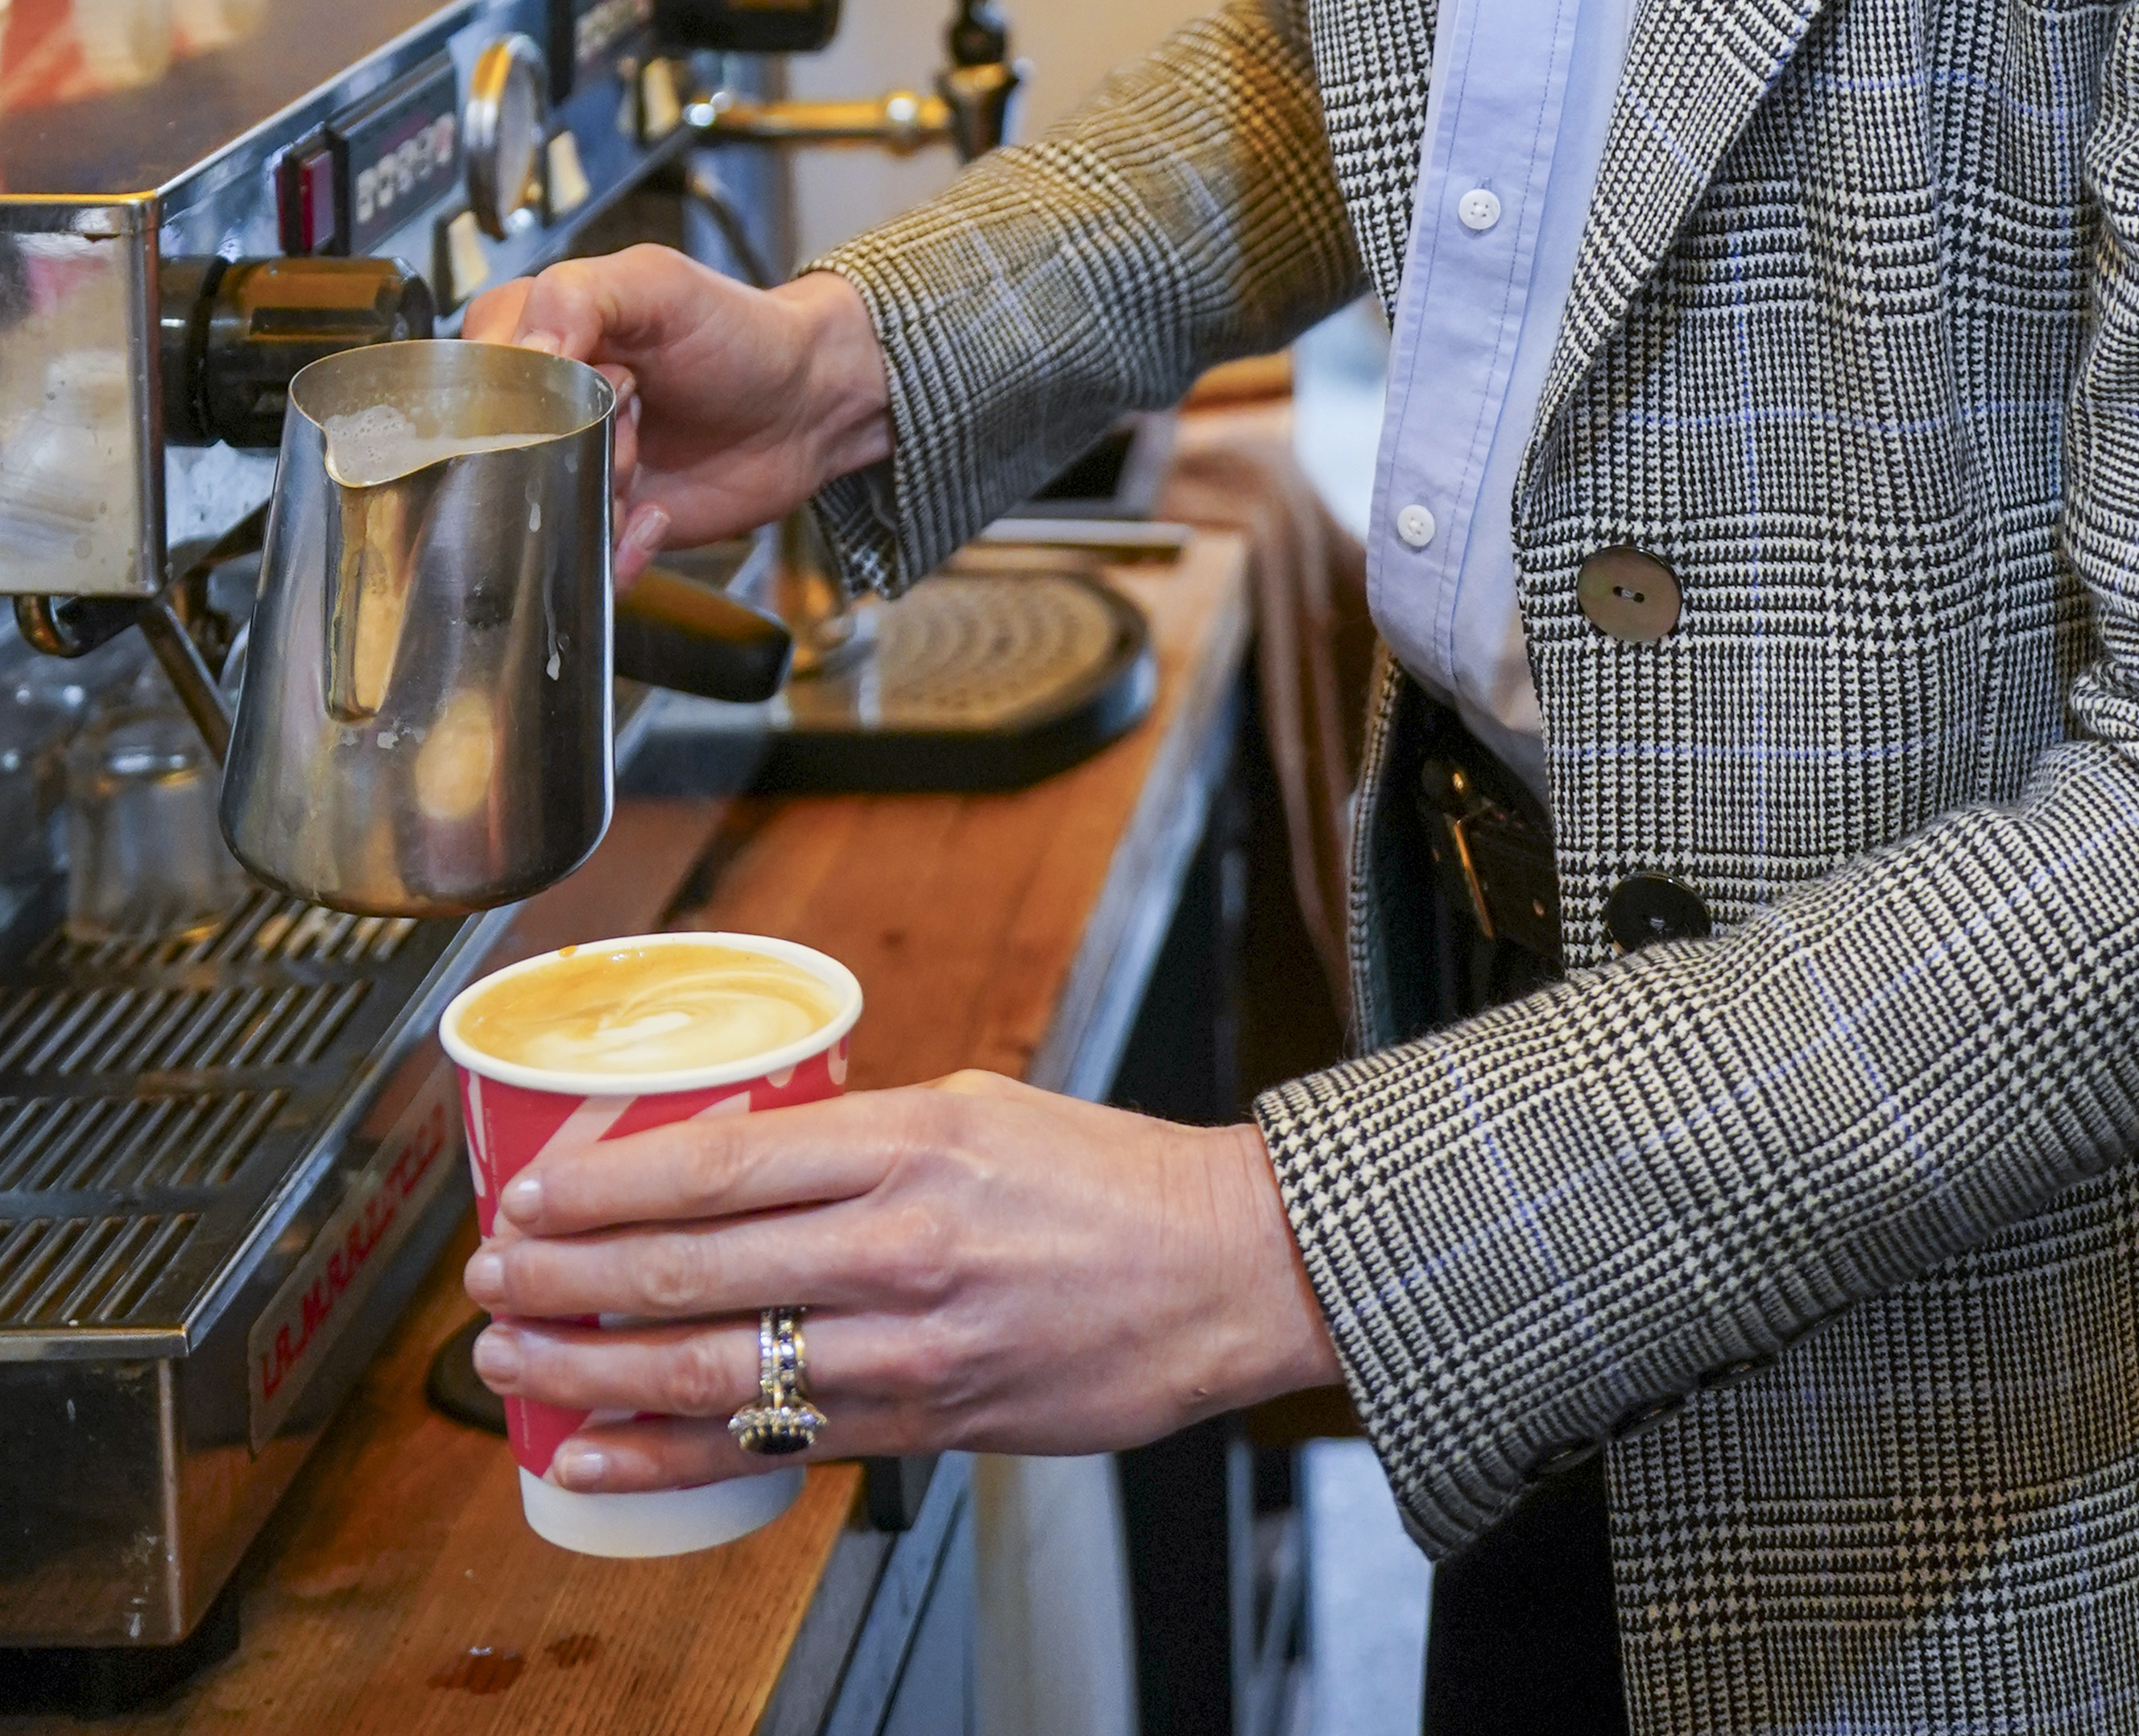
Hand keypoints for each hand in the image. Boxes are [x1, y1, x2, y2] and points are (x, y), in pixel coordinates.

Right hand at [463, 248, 889, 574]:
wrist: (810, 404)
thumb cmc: (738, 332)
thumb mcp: (660, 285)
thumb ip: (578, 296)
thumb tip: (520, 350)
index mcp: (531, 335)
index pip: (474, 377)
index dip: (530, 393)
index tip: (596, 381)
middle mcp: (538, 408)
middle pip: (499, 457)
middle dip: (566, 453)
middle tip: (629, 424)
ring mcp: (568, 472)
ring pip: (533, 516)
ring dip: (595, 502)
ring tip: (643, 468)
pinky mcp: (603, 527)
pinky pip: (578, 563)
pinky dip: (618, 552)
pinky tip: (654, 517)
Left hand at [463, 1075, 1341, 1491]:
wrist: (1222, 1270)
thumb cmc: (1107, 1180)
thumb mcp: (978, 1108)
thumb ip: (862, 1135)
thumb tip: (751, 1151)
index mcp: (909, 1142)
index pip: (717, 1165)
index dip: (604, 1186)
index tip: (530, 1194)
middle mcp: (897, 1242)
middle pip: (691, 1264)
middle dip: (567, 1276)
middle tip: (490, 1277)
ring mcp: (906, 1344)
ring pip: (709, 1364)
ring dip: (589, 1367)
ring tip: (511, 1358)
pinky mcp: (922, 1422)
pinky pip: (764, 1445)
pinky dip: (662, 1456)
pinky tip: (592, 1453)